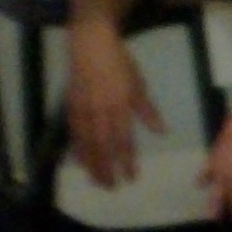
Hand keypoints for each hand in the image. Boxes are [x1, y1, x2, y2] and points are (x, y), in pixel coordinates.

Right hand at [65, 20, 165, 189]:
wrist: (90, 43)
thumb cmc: (119, 63)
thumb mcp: (138, 85)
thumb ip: (147, 111)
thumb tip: (161, 132)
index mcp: (119, 105)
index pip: (123, 140)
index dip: (126, 161)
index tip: (130, 177)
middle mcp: (99, 110)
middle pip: (102, 146)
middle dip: (106, 169)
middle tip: (112, 187)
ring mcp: (83, 108)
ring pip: (85, 143)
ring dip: (91, 164)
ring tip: (97, 181)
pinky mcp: (71, 105)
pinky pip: (73, 133)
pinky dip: (76, 149)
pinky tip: (80, 162)